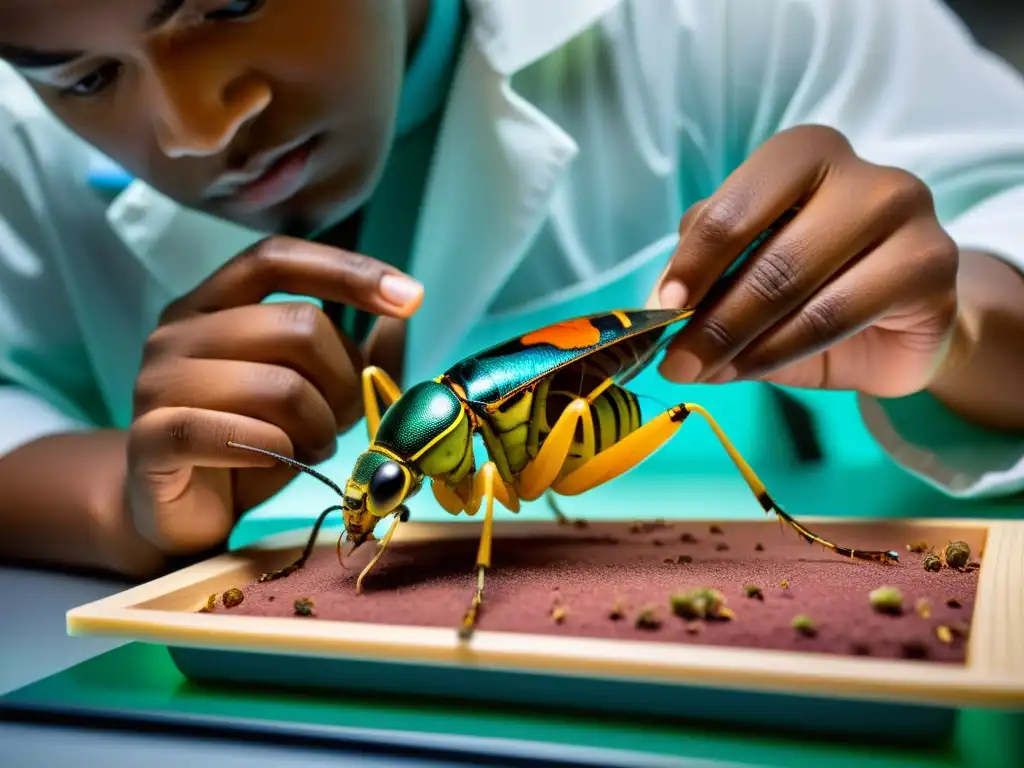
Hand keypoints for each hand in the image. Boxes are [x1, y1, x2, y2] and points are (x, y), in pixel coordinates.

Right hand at [124, 237, 421, 555]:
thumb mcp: (314, 394)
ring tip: (310, 448)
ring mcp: (157, 383)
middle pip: (297, 325)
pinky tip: (279, 458)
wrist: (181, 516)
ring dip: (317, 426)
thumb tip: (401, 314)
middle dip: (344, 381)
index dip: (348, 271)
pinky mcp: (149, 439)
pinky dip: (275, 450)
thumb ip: (355, 356)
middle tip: (341, 422)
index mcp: (212, 305)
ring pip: (278, 386)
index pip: (277, 258)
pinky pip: (232, 434)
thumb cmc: (252, 445)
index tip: (411, 297)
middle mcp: (178, 332)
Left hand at [648, 124, 960, 396]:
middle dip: (711, 315)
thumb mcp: (747, 276)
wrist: (899, 328)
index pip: (733, 204)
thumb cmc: (814, 290)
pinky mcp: (930, 265)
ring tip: (702, 370)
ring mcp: (904, 213)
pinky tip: (749, 369)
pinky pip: (835, 315)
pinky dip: (779, 350)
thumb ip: (709, 280)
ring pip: (798, 284)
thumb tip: (656, 308)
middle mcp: (860, 173)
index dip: (691, 261)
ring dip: (737, 339)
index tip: (659, 310)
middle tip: (675, 360)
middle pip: (767, 249)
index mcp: (803, 154)